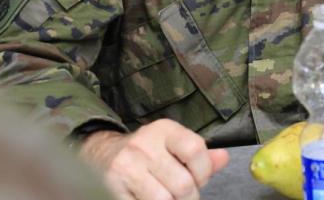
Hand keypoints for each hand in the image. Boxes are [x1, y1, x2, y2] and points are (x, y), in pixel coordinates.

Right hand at [79, 119, 229, 199]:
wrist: (100, 154)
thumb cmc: (146, 153)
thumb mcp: (172, 144)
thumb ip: (200, 154)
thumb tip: (224, 158)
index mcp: (163, 130)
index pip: (196, 150)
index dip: (204, 172)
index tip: (199, 179)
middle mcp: (143, 146)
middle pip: (183, 184)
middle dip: (188, 197)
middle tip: (183, 196)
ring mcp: (125, 169)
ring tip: (167, 199)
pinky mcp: (112, 189)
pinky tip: (149, 199)